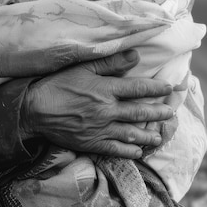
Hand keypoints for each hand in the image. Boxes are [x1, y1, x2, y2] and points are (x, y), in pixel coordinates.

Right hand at [20, 50, 172, 158]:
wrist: (36, 109)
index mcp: (105, 89)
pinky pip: (116, 150)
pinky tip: (138, 150)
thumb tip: (135, 55)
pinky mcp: (92, 143)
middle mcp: (107, 110)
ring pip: (131, 133)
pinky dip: (130, 151)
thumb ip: (110, 63)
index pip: (137, 88)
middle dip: (158, 112)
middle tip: (170, 113)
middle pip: (139, 112)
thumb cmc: (58, 84)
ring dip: (148, 134)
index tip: (168, 88)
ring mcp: (101, 129)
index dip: (155, 88)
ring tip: (159, 134)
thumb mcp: (82, 67)